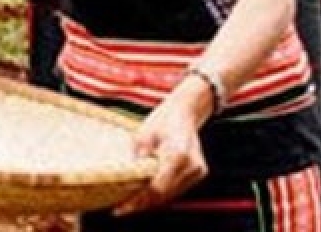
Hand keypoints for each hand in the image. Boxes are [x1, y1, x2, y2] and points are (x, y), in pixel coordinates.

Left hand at [114, 81, 208, 214]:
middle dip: (142, 204)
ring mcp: (198, 171)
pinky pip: (177, 188)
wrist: (186, 111)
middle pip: (164, 195)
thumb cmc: (162, 119)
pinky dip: (161, 192)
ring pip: (171, 195)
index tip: (120, 209)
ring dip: (152, 200)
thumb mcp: (142, 135)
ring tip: (129, 204)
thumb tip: (125, 179)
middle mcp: (192, 167)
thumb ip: (137, 158)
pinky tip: (145, 194)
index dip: (137, 202)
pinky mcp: (199, 173)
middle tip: (120, 209)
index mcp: (178, 155)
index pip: (156, 188)